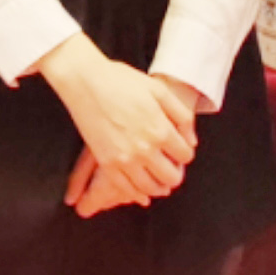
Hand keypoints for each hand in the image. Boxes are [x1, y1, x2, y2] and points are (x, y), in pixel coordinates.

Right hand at [38, 36, 192, 214]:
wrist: (84, 80)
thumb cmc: (120, 80)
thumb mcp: (157, 89)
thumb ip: (181, 115)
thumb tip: (191, 141)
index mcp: (159, 130)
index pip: (185, 155)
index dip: (184, 152)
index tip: (177, 148)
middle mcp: (145, 149)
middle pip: (172, 177)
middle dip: (174, 172)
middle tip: (169, 164)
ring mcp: (124, 159)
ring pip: (151, 188)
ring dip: (158, 185)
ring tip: (156, 176)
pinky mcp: (106, 163)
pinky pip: (127, 189)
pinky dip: (137, 194)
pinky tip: (141, 191)